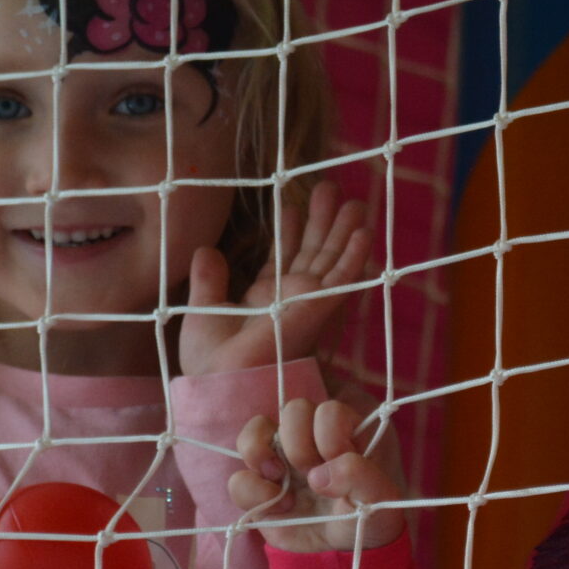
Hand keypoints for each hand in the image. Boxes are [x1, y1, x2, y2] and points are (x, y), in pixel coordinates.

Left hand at [181, 181, 371, 377]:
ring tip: (352, 200)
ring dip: (343, 230)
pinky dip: (354, 256)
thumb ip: (208, 280)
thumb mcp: (204, 309)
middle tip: (330, 188)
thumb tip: (205, 249)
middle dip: (323, 221)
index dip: (291, 230)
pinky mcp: (319, 308)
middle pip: (314, 251)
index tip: (292, 205)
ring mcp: (308, 302)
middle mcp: (292, 297)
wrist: (221, 381)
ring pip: (332, 258)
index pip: (284, 257)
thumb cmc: (209, 359)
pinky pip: (343, 278)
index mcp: (266, 298)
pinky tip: (364, 232)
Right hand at [223, 396, 403, 552]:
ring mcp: (280, 459)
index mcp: (343, 430)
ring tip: (280, 480)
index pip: (328, 410)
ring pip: (255, 430)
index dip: (330, 436)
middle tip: (312, 474)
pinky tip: (277, 507)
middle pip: (293, 410)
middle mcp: (309, 437)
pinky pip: (238, 478)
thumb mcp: (378, 497)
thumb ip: (360, 476)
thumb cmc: (367, 513)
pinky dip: (252, 492)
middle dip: (301, 444)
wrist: (346, 547)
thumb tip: (318, 476)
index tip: (338, 462)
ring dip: (263, 454)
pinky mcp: (258, 487)